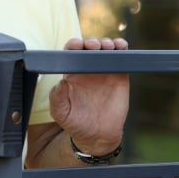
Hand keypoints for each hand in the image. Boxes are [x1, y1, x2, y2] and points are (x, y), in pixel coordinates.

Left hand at [48, 36, 129, 154]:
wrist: (98, 136)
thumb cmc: (76, 124)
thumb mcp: (61, 113)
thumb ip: (56, 98)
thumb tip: (59, 83)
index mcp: (72, 73)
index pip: (71, 53)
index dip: (74, 45)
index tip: (77, 45)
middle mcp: (88, 69)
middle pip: (89, 47)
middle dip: (92, 41)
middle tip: (94, 46)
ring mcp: (104, 70)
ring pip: (106, 48)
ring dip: (107, 42)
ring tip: (109, 46)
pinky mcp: (120, 75)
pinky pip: (121, 58)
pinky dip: (122, 49)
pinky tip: (121, 47)